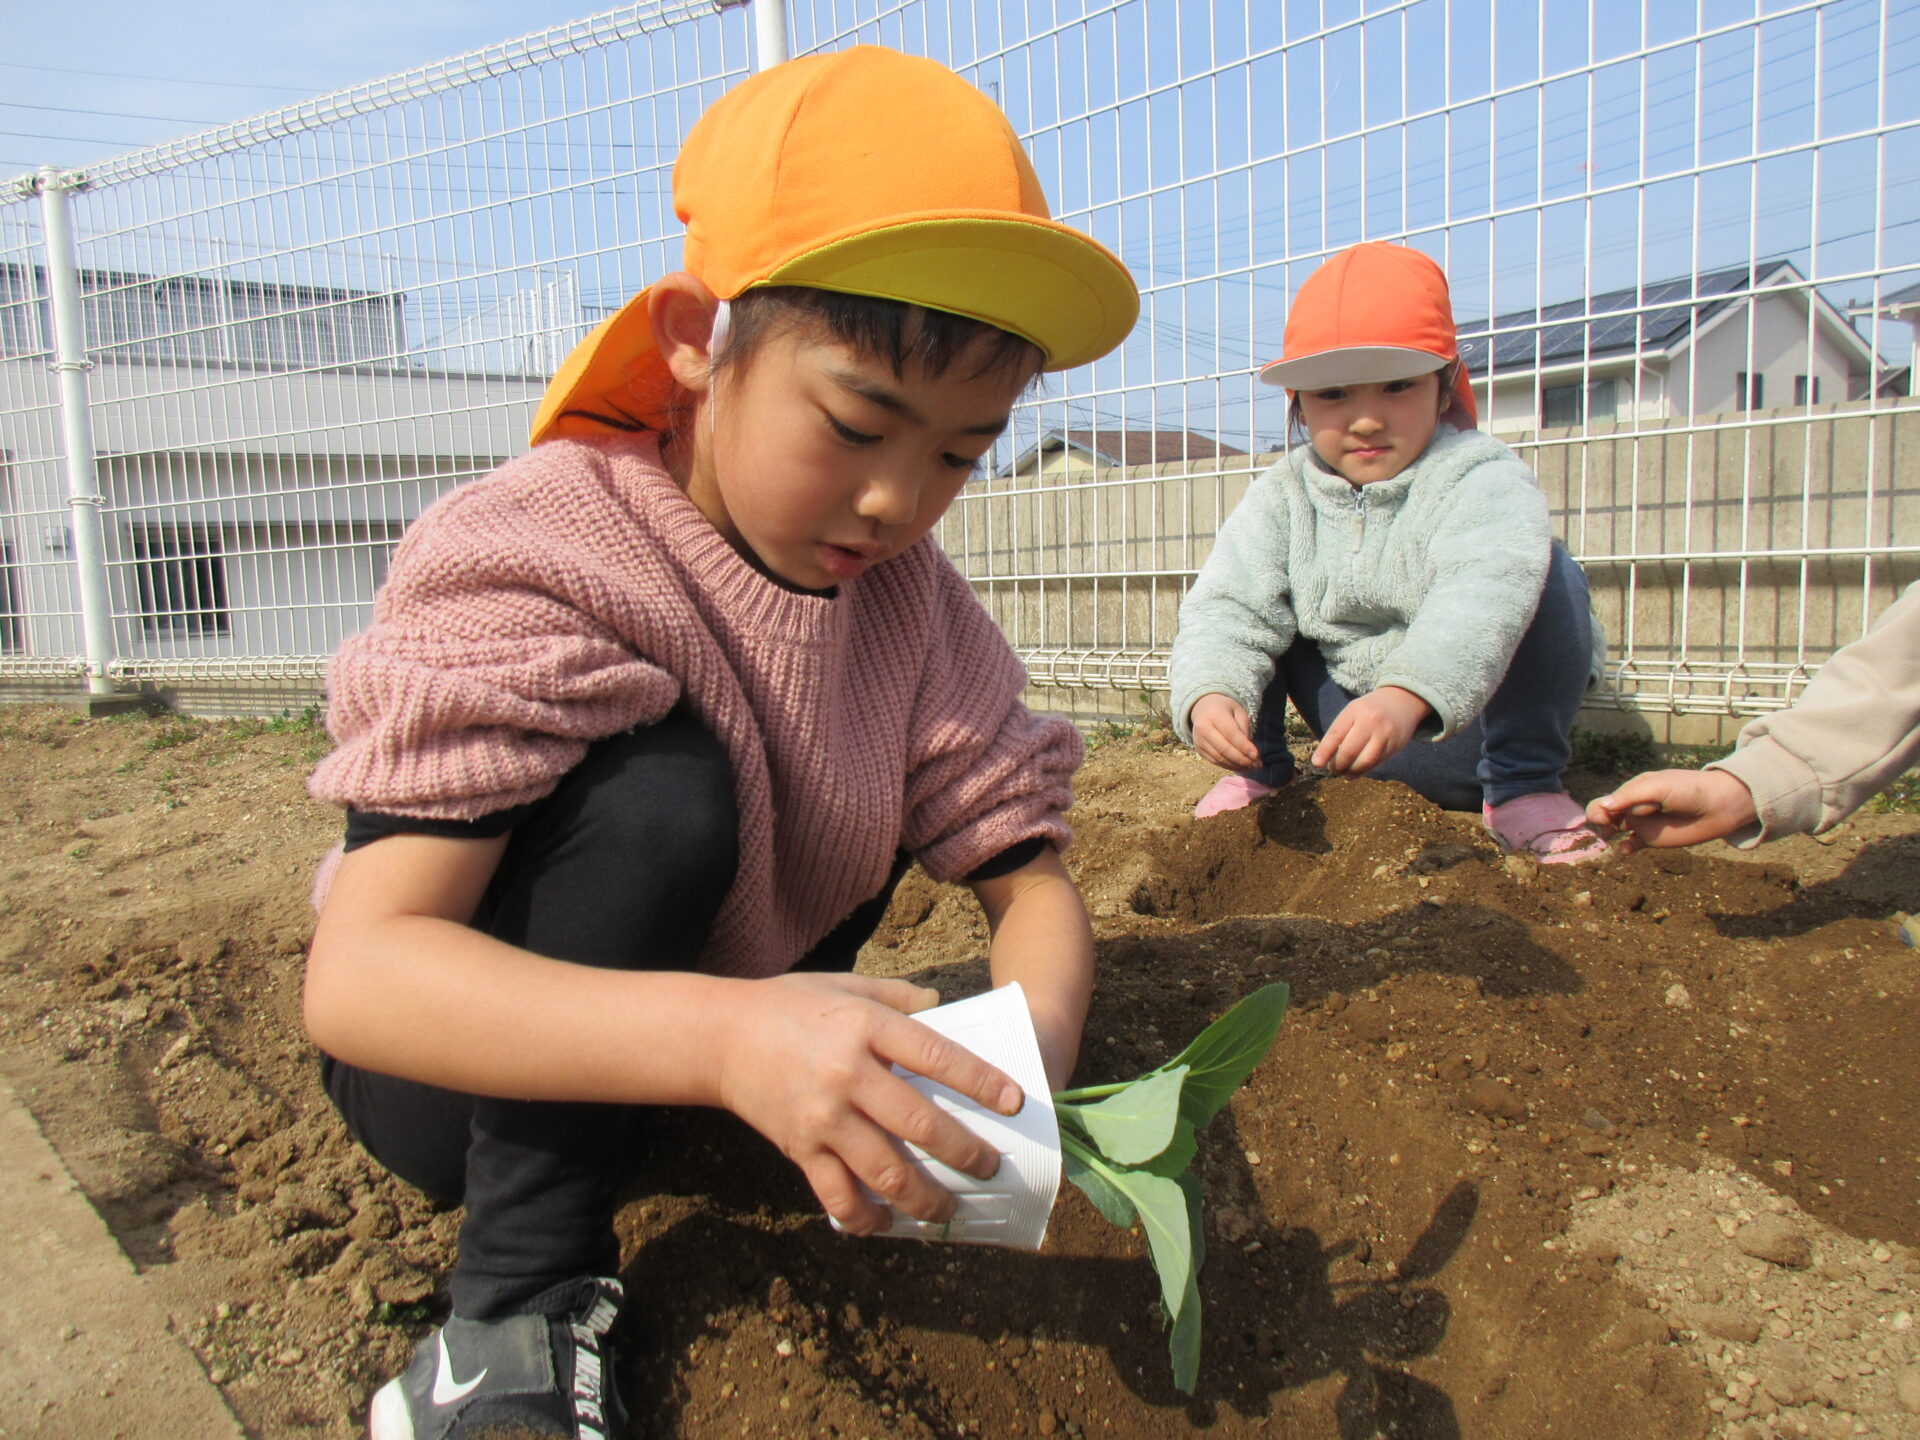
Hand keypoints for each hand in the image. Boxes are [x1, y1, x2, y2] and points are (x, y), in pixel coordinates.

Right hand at [714, 972, 1023, 1235]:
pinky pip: (838, 1196)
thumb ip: (898, 995)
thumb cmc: (790, 1006)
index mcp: (866, 1027)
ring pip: (886, 1172)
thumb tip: (942, 1006)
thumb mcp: (846, 985)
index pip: (937, 1057)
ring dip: (925, 1198)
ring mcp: (823, 1118)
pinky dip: (865, 1218)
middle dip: (965, 1152)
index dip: (981, 1082)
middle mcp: (848, 1075)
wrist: (720, 1037)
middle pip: (921, 1125)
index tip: (1014, 1102)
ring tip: (948, 1208)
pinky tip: (886, 1223)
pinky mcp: (800, 1149)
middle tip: (990, 1167)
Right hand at [1190, 692, 1260, 769]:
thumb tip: (1249, 752)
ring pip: (1220, 758)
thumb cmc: (1226, 710)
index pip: (1231, 733)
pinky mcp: (1199, 750)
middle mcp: (1203, 727)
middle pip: (1224, 748)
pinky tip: (1241, 767)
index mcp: (1214, 714)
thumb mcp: (1238, 712)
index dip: (1244, 746)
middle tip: (1257, 765)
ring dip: (1237, 765)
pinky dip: (1229, 766)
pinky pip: (1215, 762)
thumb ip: (1244, 730)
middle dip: (1242, 759)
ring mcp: (1199, 740)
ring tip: (1252, 767)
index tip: (1256, 755)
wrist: (1204, 709)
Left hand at [1311, 686, 1427, 774]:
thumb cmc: (1369, 710)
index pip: (1335, 734)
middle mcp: (1371, 721)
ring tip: (1344, 773)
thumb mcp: (1353, 712)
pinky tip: (1355, 772)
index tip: (1316, 764)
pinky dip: (1363, 771)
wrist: (1402, 701)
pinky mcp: (1395, 745)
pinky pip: (1376, 763)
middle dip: (1338, 765)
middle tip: (1333, 769)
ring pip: (1364, 761)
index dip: (1324, 751)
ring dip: (1351, 772)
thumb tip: (1324, 759)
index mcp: (1355, 710)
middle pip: (1349, 751)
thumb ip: (1340, 731)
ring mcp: (1385, 734)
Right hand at [1585, 768, 1757, 851]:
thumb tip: (1603, 806)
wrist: (1719, 805)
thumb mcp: (1658, 787)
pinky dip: (1624, 848)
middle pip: (1605, 815)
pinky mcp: (1652, 839)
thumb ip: (1631, 796)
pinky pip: (1631, 844)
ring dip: (1606, 834)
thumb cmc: (1688, 789)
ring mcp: (1643, 824)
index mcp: (1633, 790)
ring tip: (1609, 838)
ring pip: (1614, 830)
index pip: (1606, 801)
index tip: (1604, 818)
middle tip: (1606, 828)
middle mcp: (1634, 807)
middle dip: (1598, 822)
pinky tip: (1625, 849)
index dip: (1599, 810)